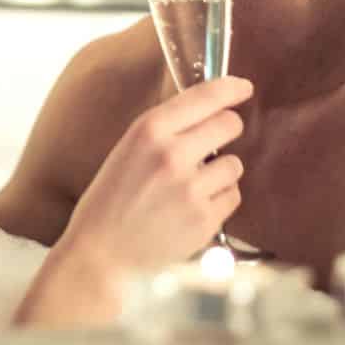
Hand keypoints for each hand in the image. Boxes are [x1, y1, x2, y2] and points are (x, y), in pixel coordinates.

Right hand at [56, 75, 251, 278]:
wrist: (101, 256)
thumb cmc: (110, 201)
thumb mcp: (128, 150)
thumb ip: (165, 129)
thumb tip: (210, 111)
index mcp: (149, 130)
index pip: (205, 96)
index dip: (231, 88)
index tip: (243, 88)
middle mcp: (173, 154)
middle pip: (229, 124)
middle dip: (226, 130)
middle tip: (213, 142)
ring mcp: (191, 188)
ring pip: (234, 164)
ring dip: (221, 172)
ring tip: (192, 186)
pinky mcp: (204, 219)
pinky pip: (232, 197)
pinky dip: (219, 201)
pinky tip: (192, 209)